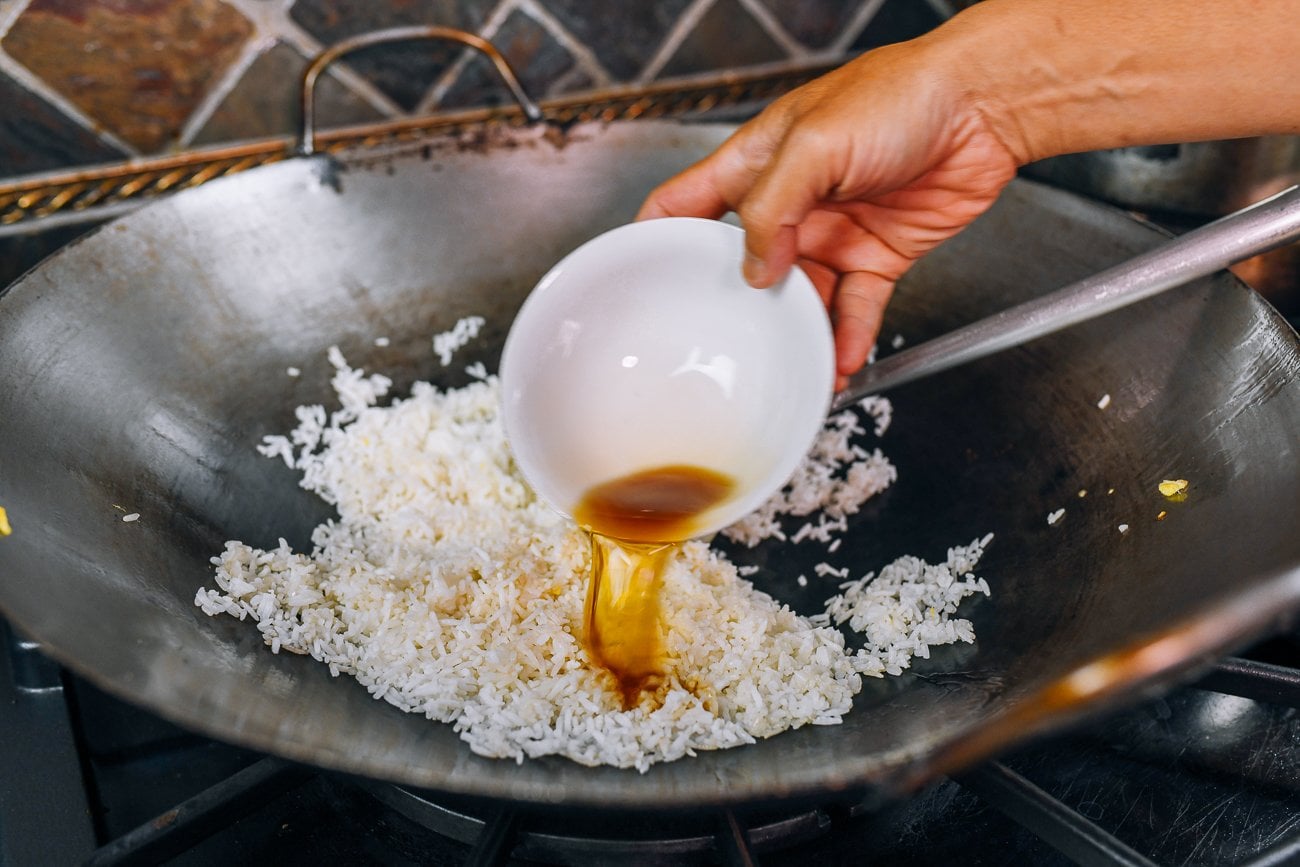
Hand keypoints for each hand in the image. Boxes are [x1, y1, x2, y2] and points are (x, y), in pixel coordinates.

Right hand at [638, 41, 1018, 389]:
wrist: (984, 106)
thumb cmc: (900, 94)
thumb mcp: (814, 143)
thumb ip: (772, 206)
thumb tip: (753, 268)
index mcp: (755, 164)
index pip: (685, 205)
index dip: (655, 240)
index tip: (637, 282)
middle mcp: (789, 203)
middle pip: (742, 268)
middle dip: (734, 308)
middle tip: (724, 346)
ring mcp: (832, 233)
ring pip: (800, 299)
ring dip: (796, 336)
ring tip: (790, 370)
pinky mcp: (877, 256)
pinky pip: (854, 308)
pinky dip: (849, 338)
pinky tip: (843, 361)